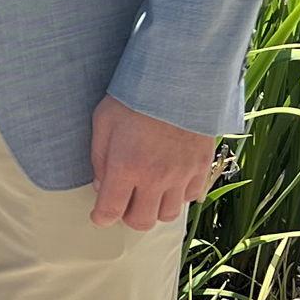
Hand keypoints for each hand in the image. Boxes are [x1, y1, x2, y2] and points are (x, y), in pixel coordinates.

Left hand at [89, 93, 218, 228]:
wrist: (179, 77)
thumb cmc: (135, 96)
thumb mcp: (103, 121)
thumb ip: (99, 158)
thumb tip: (101, 185)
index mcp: (126, 166)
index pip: (109, 211)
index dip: (101, 217)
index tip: (99, 214)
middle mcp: (155, 178)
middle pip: (141, 222)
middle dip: (127, 215)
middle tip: (124, 200)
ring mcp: (181, 175)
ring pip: (168, 215)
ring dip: (154, 208)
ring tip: (148, 190)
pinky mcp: (201, 167)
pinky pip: (191, 198)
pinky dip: (179, 195)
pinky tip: (171, 180)